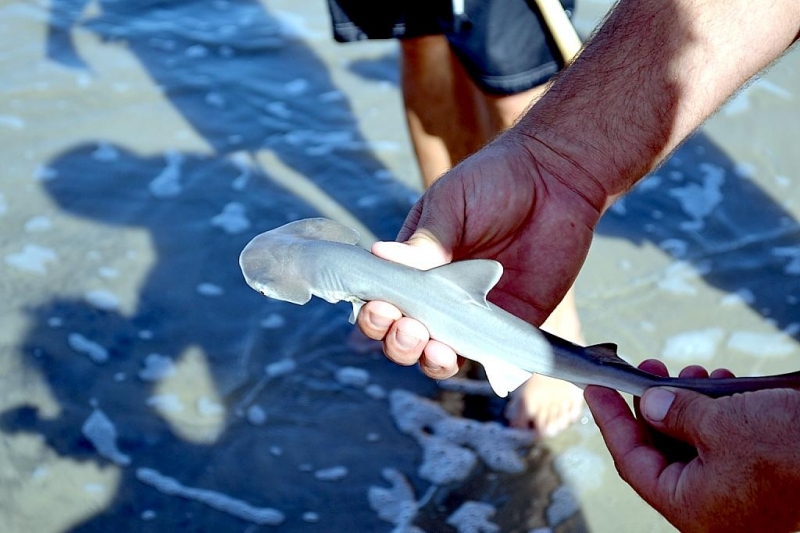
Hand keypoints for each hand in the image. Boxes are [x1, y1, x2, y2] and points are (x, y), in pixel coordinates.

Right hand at [356, 129, 605, 378]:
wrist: (554, 177)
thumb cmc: (494, 180)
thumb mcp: (451, 203)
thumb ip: (425, 239)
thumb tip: (380, 255)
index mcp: (414, 264)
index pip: (383, 299)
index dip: (375, 312)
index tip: (382, 307)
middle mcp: (438, 294)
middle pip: (404, 335)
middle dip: (397, 341)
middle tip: (410, 327)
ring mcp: (472, 312)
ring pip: (439, 354)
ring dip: (429, 359)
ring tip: (436, 347)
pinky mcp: (509, 323)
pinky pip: (488, 355)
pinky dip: (475, 362)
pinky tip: (470, 354)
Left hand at [585, 359, 799, 532]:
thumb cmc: (788, 447)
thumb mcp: (719, 423)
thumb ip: (673, 413)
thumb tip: (649, 403)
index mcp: (691, 507)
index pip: (632, 460)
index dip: (611, 421)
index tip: (595, 388)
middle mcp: (710, 507)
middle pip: (660, 451)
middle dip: (654, 404)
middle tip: (648, 369)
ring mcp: (734, 495)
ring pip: (691, 443)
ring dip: (686, 402)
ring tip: (689, 370)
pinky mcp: (755, 477)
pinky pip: (720, 443)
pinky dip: (714, 412)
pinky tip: (721, 382)